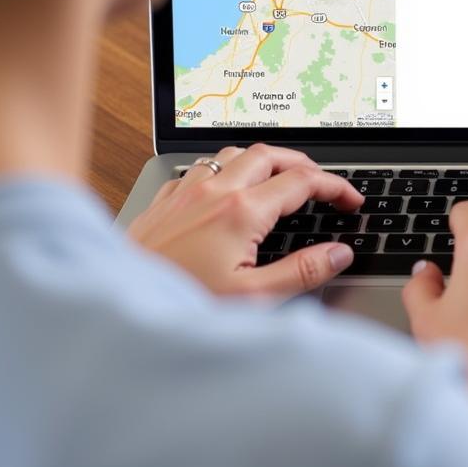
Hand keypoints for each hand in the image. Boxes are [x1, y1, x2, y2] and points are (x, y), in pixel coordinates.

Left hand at [127, 144, 361, 296]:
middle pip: (270, 154)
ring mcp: (185, 193)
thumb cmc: (180, 305)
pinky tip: (225, 193)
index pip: (302, 181)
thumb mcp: (253, 299)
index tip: (350, 200)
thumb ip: (302, 272)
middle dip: (303, 163)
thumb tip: (339, 253)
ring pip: (233, 154)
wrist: (117, 312)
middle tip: (321, 182)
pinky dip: (224, 172)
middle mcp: (214, 191)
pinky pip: (200, 170)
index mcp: (241, 212)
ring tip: (279, 178)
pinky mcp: (164, 203)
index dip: (335, 187)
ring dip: (263, 161)